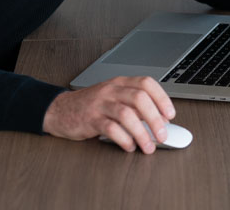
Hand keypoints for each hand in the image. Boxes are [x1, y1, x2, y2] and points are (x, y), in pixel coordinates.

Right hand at [43, 76, 175, 153]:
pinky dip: (124, 139)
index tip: (170, 115)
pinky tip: (129, 146)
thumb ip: (136, 107)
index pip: (147, 84)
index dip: (162, 98)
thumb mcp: (115, 99)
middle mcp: (111, 90)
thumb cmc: (92, 106)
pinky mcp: (89, 119)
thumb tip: (160, 121)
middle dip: (155, 119)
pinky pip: (111, 129)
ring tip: (148, 146)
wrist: (59, 109)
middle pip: (139, 99)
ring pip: (126, 114)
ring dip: (141, 133)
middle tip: (163, 135)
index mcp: (121, 83)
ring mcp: (100, 104)